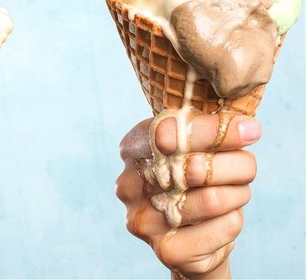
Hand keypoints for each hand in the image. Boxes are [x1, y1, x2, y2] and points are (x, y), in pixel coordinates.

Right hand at [115, 114, 261, 278]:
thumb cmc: (194, 180)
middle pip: (197, 167)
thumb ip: (212, 132)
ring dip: (238, 194)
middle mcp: (129, 185)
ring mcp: (144, 220)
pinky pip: (224, 227)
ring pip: (215, 199)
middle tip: (246, 167)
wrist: (189, 237)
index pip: (168, 132)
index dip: (213, 131)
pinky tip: (222, 220)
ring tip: (232, 195)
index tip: (250, 131)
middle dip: (238, 165)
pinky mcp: (166, 251)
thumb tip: (248, 128)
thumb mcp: (197, 148)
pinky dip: (234, 220)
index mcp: (132, 150)